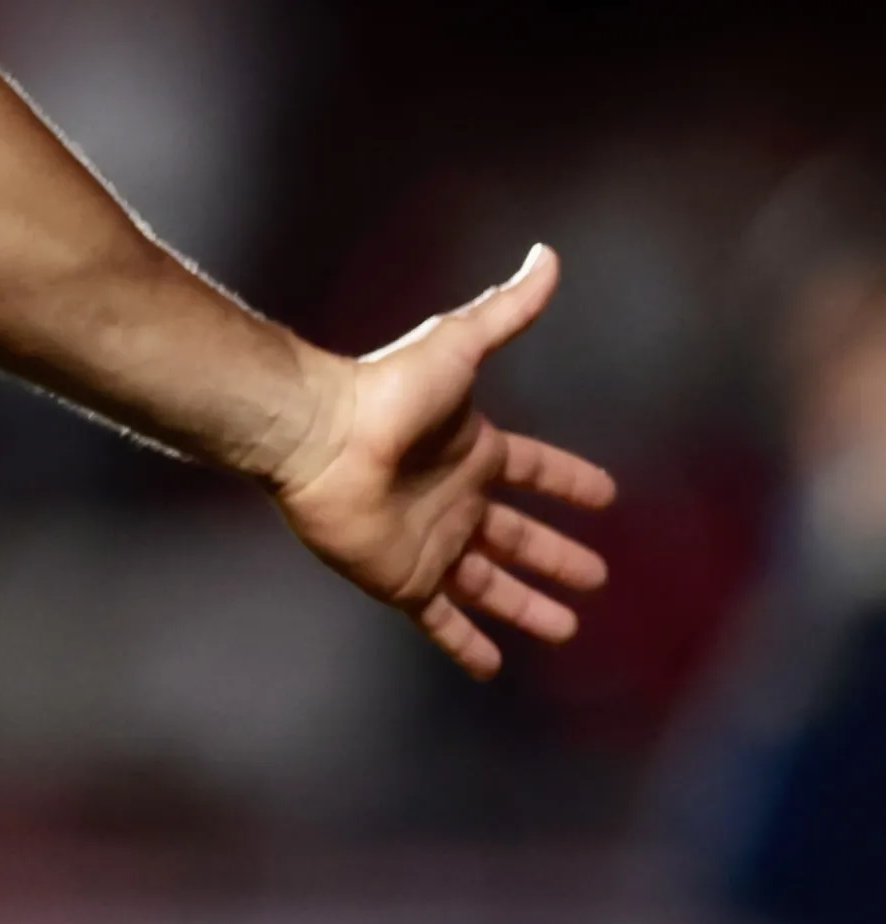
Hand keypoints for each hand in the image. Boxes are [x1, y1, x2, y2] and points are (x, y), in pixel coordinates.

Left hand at [266, 245, 614, 678]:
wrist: (316, 433)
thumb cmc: (385, 390)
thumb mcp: (458, 344)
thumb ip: (506, 309)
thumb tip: (548, 255)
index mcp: (473, 452)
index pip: (534, 471)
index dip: (568, 482)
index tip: (606, 496)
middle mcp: (453, 500)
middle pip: (517, 537)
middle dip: (555, 557)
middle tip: (597, 580)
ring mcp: (428, 542)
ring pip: (488, 584)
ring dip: (525, 606)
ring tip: (567, 630)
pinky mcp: (401, 577)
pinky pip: (440, 620)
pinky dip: (466, 644)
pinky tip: (492, 668)